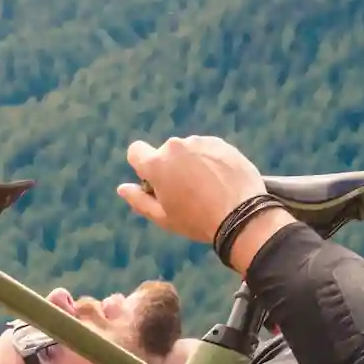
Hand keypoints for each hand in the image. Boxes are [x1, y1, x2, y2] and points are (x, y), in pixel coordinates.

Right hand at [120, 135, 269, 258]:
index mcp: (157, 163)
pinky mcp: (221, 144)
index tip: (155, 182)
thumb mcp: (163, 217)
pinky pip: (208, 150)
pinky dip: (211, 162)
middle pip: (165, 153)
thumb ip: (138, 201)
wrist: (241, 215)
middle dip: (171, 168)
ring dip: (192, 164)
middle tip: (186, 194)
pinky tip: (221, 182)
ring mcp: (200, 142)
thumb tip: (122, 188)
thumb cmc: (197, 220)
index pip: (136, 151)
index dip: (142, 166)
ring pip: (188, 151)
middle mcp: (176, 146)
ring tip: (207, 190)